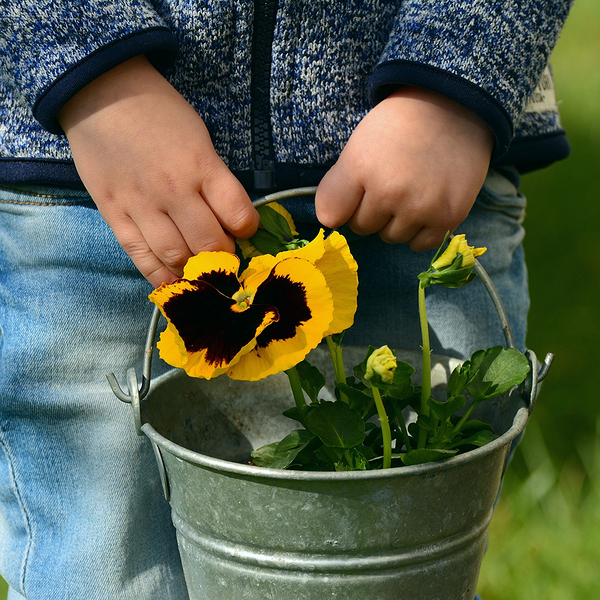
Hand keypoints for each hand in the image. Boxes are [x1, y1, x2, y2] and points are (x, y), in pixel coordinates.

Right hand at [58, 55, 258, 286]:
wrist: (100, 93)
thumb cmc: (159, 112)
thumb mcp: (199, 137)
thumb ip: (214, 178)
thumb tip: (228, 219)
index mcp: (201, 165)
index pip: (238, 214)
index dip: (247, 229)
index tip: (244, 230)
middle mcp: (174, 189)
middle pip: (209, 244)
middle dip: (224, 256)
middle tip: (224, 255)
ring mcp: (141, 205)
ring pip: (176, 256)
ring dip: (194, 270)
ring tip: (200, 269)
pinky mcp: (114, 214)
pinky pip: (139, 256)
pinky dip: (159, 275)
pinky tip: (173, 282)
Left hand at [315, 86, 493, 250]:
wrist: (455, 108)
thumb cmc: (400, 126)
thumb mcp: (358, 145)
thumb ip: (337, 186)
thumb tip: (331, 222)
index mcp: (361, 167)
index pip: (330, 215)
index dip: (342, 204)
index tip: (356, 191)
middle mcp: (390, 192)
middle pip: (363, 227)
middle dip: (372, 210)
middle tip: (391, 182)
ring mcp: (421, 207)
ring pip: (392, 237)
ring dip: (397, 221)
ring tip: (411, 190)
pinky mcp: (448, 217)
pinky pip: (420, 244)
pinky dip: (420, 231)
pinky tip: (427, 206)